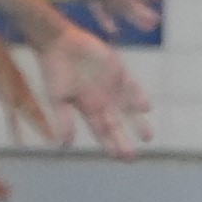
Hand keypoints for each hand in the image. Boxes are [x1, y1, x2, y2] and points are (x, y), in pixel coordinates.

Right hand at [40, 22, 153, 158]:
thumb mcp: (56, 98)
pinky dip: (138, 97)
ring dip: (137, 123)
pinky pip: (132, 87)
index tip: (119, 158)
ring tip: (147, 138)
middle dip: (123, 141)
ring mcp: (111, 87)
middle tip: (132, 157)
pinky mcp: (118, 71)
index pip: (101, 133)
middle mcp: (101, 102)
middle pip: (116, 125)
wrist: (60, 43)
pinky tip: (145, 108)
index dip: (110, 145)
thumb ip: (63, 120)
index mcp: (87, 110)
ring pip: (128, 109)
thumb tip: (64, 145)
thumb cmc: (54, 71)